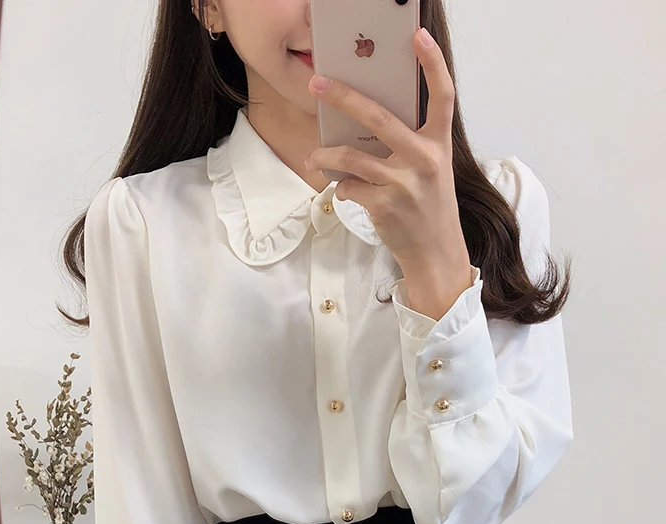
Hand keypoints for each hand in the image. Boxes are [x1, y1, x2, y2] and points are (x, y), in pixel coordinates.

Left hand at [304, 27, 471, 296]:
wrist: (435, 252)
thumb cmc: (428, 207)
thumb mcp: (430, 170)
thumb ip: (408, 145)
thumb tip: (362, 124)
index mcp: (439, 144)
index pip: (442, 96)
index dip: (432, 64)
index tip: (418, 36)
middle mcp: (425, 159)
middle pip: (379, 118)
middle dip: (343, 98)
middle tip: (317, 84)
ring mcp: (404, 183)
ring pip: (351, 157)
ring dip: (326, 155)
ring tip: (315, 158)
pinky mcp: (384, 205)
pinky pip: (348, 187)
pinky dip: (342, 188)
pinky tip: (347, 193)